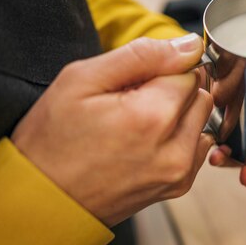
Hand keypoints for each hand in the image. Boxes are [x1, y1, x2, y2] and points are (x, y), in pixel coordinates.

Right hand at [11, 33, 212, 225]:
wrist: (42, 199)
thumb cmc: (52, 140)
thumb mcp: (82, 80)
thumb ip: (143, 55)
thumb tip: (189, 45)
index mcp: (152, 117)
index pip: (190, 72)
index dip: (162, 69)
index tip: (135, 81)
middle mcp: (174, 149)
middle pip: (201, 96)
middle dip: (174, 91)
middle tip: (133, 101)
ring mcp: (179, 172)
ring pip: (203, 121)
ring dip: (180, 115)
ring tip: (138, 124)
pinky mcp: (178, 186)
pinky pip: (197, 147)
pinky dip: (180, 138)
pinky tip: (145, 143)